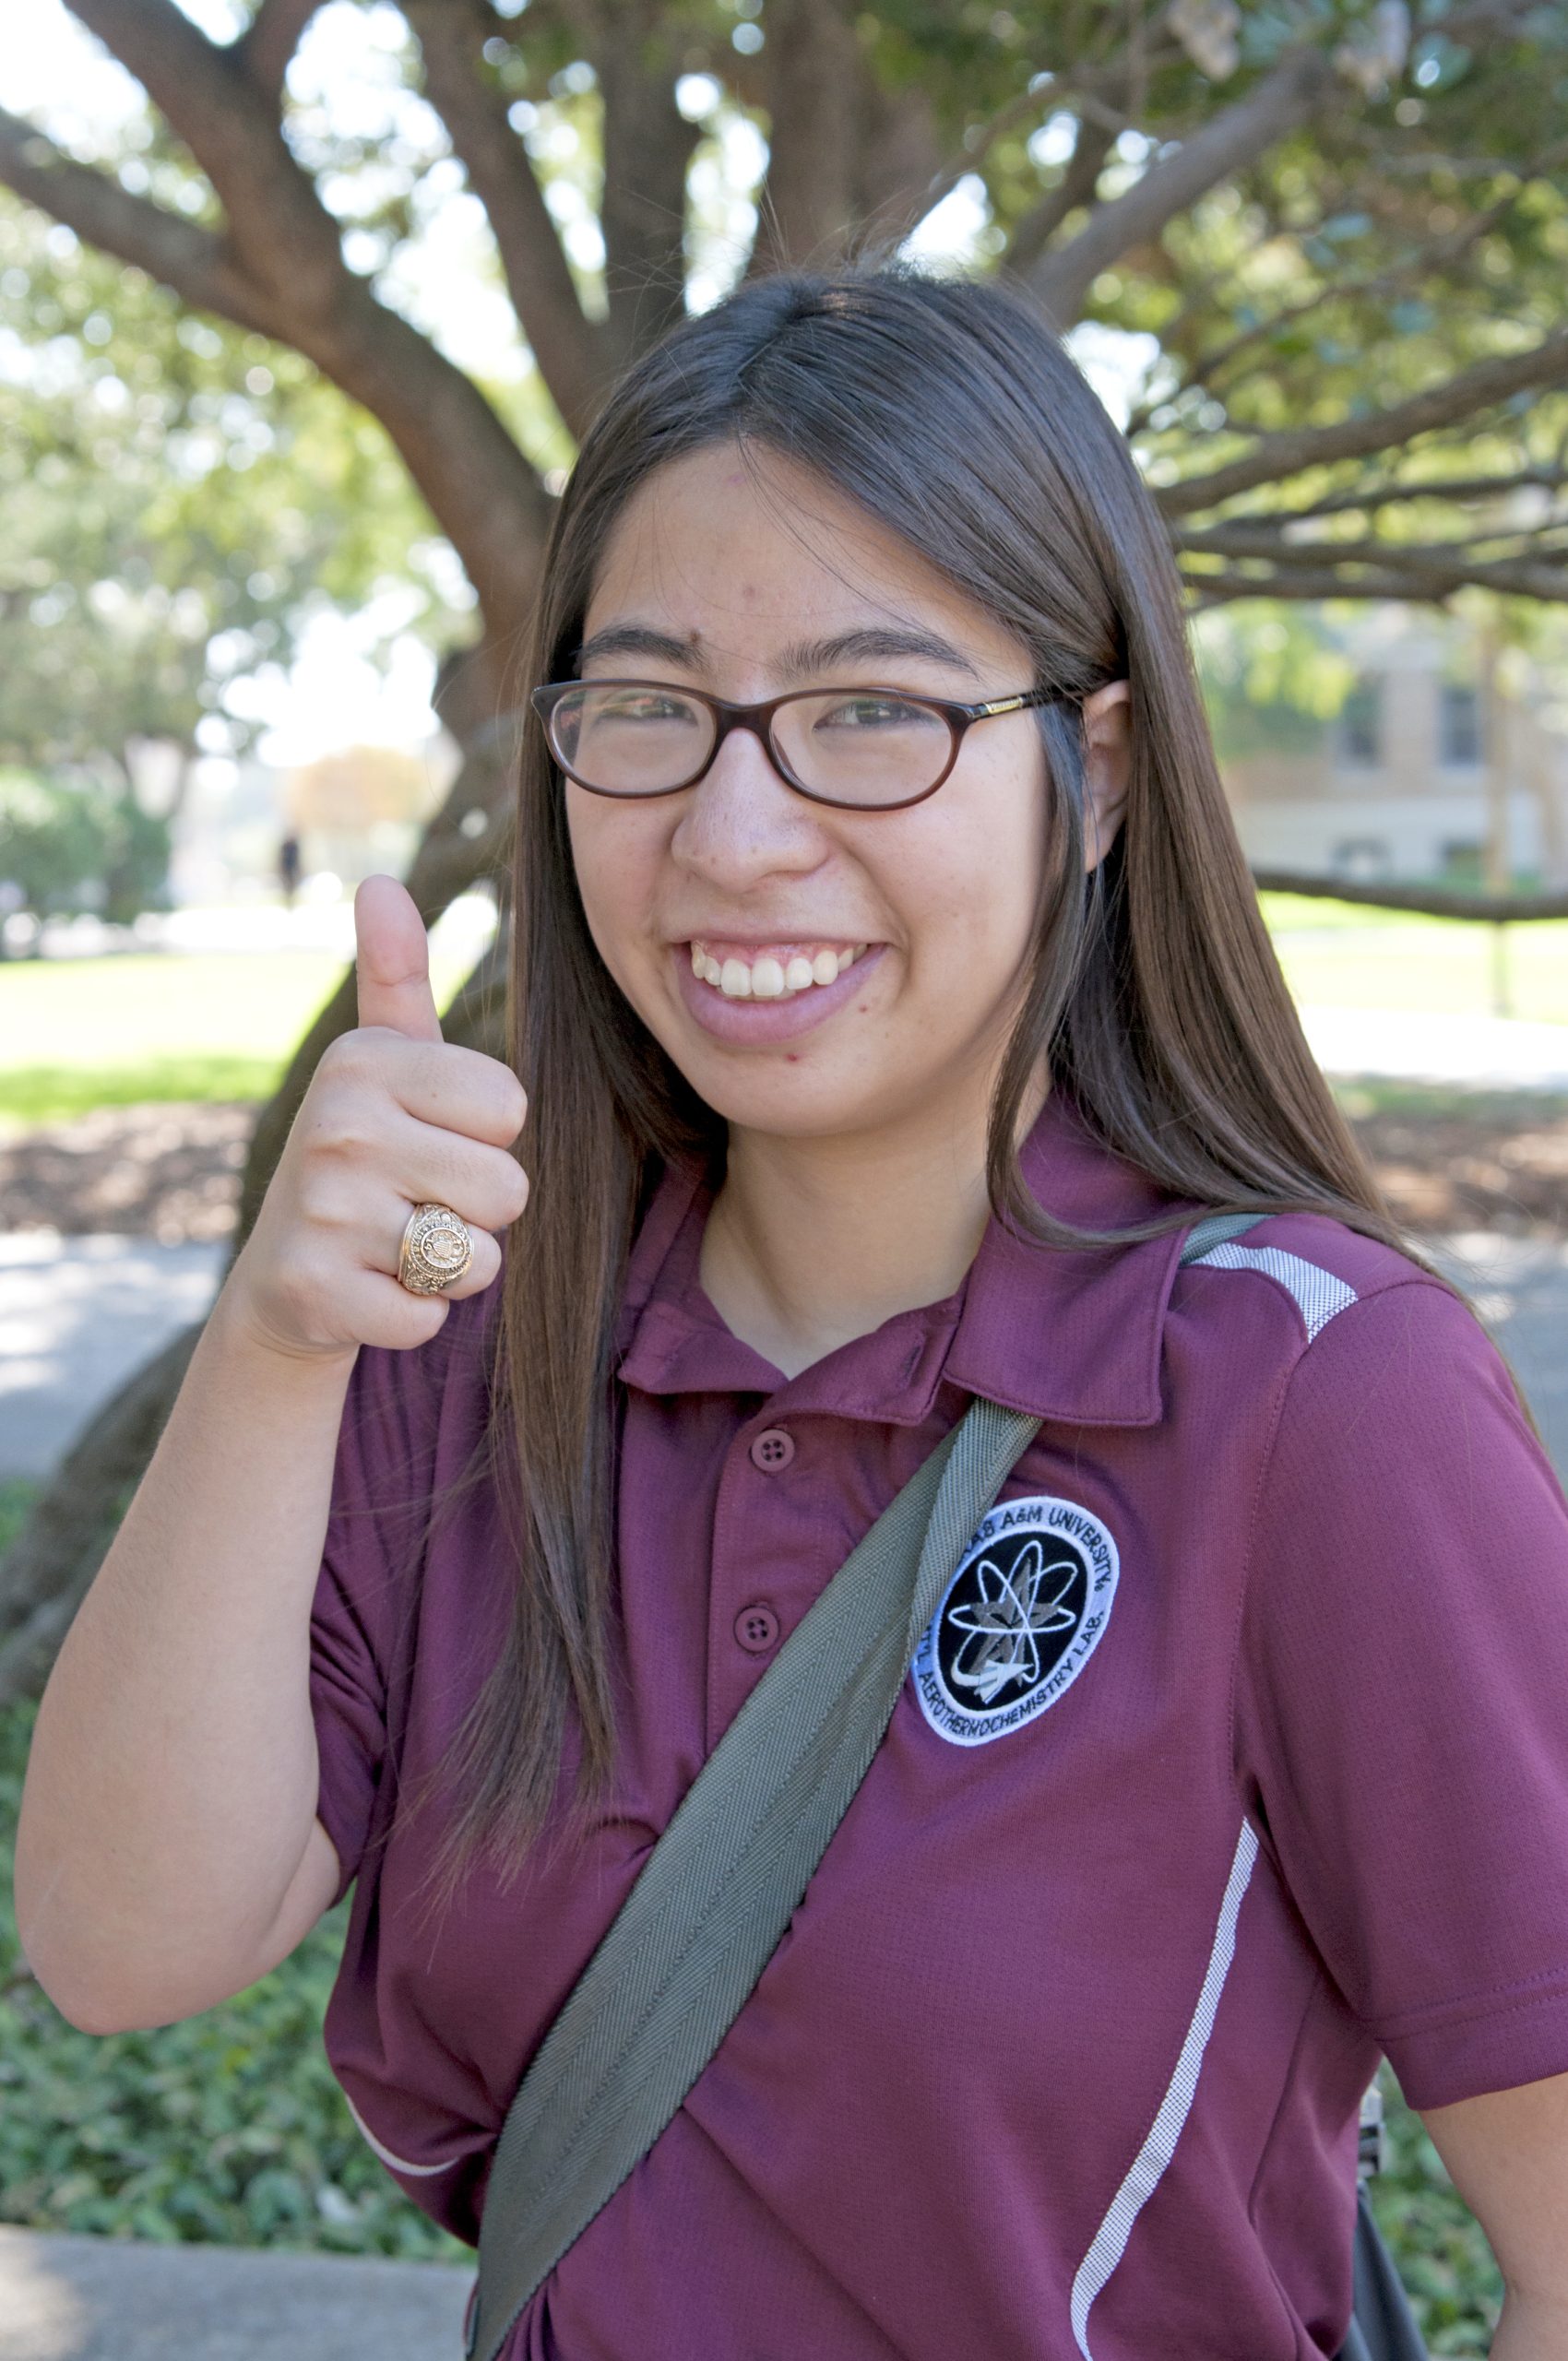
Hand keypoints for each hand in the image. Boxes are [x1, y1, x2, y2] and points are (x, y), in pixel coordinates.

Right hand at [225, 876, 527, 1358]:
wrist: (287, 1276)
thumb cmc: (364, 1157)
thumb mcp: (382, 1063)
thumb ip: (397, 977)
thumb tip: (380, 881)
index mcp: (364, 1062)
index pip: (511, 1107)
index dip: (487, 1136)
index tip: (430, 1137)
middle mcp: (337, 1126)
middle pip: (507, 1188)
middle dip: (477, 1210)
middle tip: (415, 1201)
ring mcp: (322, 1210)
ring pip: (477, 1258)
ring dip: (451, 1267)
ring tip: (394, 1244)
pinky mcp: (315, 1291)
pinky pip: (430, 1317)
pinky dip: (414, 1317)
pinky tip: (371, 1290)